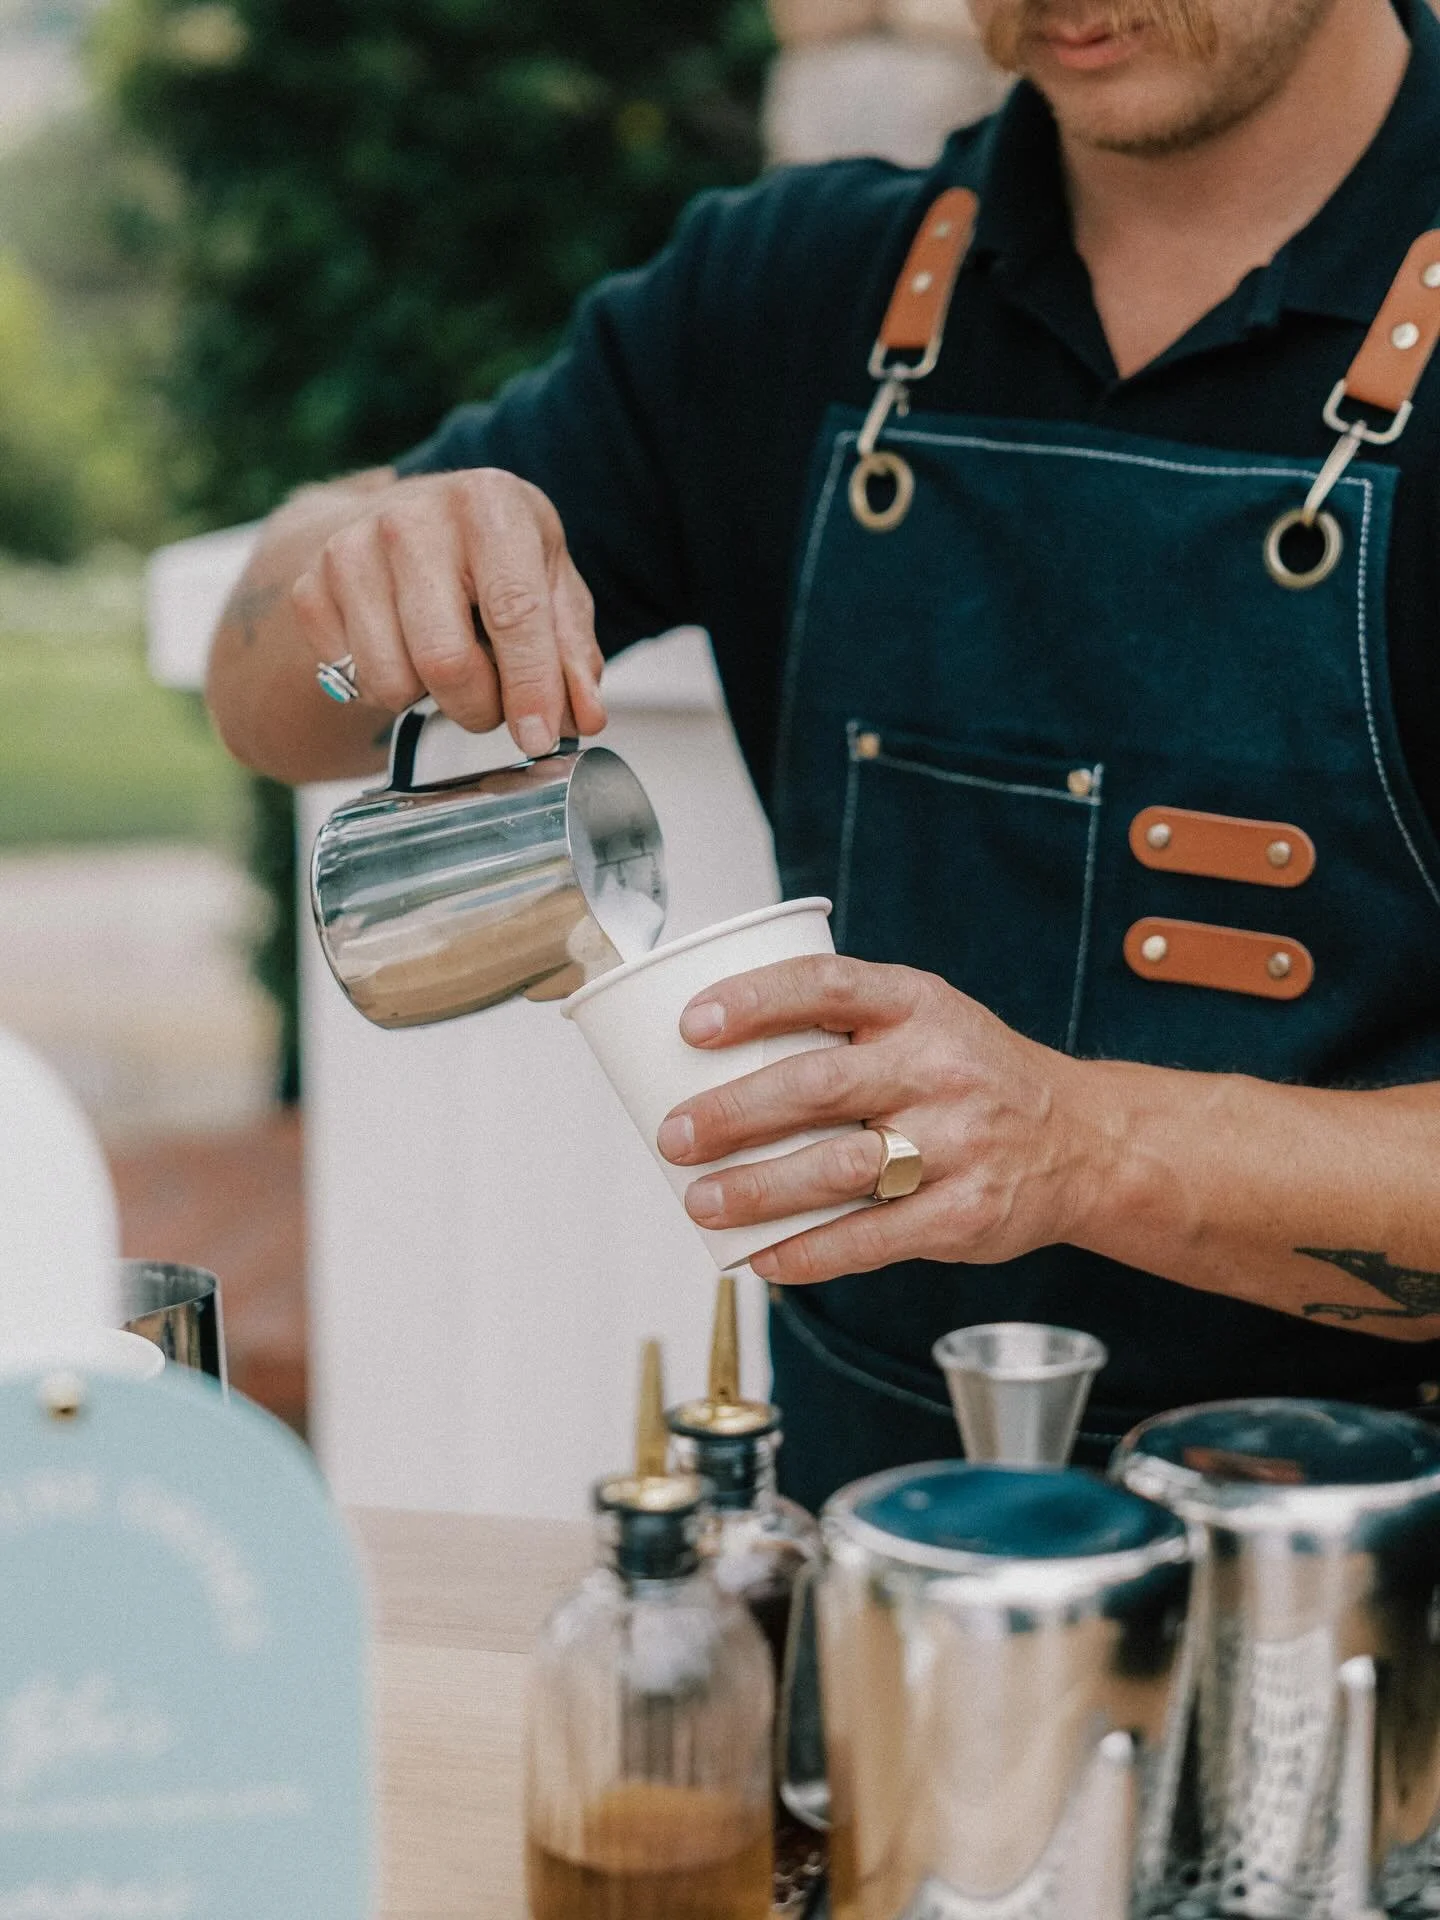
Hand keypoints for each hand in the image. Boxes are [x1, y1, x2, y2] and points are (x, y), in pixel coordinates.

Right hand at [290, 468, 605, 755]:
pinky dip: (386, 688)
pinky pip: (352, 681)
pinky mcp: (310, 588)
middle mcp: (411, 518)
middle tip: (493, 699)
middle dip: (479, 706)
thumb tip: (582, 718)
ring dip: (430, 701)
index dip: (530, 688)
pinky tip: (404, 650)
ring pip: (393, 681)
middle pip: (446, 661)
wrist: (406, 520)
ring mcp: (349, 551)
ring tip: (448, 665)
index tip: (539, 738)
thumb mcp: (551, 584)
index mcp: (488, 503)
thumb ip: (572, 653)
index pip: (514, 613)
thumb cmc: (494, 556)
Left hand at [655, 957, 1103, 1284]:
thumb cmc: (971, 1075)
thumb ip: (841, 1028)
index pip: (827, 985)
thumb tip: (708, 1057)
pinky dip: (810, 1252)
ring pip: (840, 1168)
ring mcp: (958, 1142)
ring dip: (759, 1190)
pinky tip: (762, 1258)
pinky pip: (873, 1238)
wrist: (1082, 1140)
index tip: (692, 1025)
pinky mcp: (966, 1212)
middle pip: (820, 1086)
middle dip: (735, 1113)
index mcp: (918, 1005)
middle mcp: (940, 1067)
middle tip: (675, 1136)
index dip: (754, 1000)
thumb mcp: (924, 1019)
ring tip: (701, 1202)